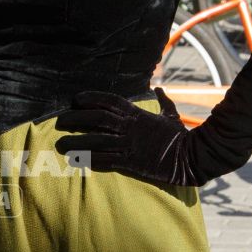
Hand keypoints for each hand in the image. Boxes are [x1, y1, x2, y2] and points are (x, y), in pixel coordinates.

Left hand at [55, 89, 198, 186]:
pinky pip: (105, 161)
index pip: (109, 101)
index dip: (91, 98)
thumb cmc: (180, 137)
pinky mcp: (131, 163)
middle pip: (97, 119)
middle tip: (60, 121)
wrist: (191, 158)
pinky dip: (89, 159)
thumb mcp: (171, 116)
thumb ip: (163, 102)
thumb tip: (159, 88)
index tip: (75, 100)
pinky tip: (76, 160)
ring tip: (60, 144)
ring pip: (96, 141)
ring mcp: (129, 145)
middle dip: (76, 119)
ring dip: (76, 142)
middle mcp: (130, 128)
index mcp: (138, 114)